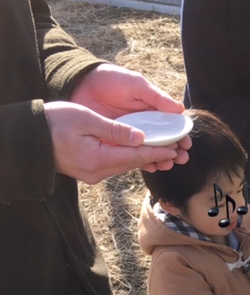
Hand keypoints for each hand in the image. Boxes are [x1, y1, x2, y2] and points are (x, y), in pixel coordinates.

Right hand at [44, 101, 188, 183]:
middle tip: (177, 151)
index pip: (135, 157)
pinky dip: (128, 158)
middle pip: (133, 164)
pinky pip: (114, 165)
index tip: (175, 148)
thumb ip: (114, 130)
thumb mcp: (84, 119)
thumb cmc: (52, 122)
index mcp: (97, 159)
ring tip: (164, 153)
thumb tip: (141, 137)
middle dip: (155, 157)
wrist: (26, 138)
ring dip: (143, 158)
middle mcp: (97, 172)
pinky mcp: (89, 172)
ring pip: (125, 165)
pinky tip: (139, 152)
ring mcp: (93, 175)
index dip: (157, 152)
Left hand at [69, 63, 191, 169]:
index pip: (172, 126)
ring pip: (151, 151)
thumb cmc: (110, 79)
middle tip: (181, 159)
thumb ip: (156, 97)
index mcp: (153, 110)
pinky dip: (143, 162)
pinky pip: (133, 156)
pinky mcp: (118, 143)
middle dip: (175, 151)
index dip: (181, 136)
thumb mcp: (135, 85)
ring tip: (167, 165)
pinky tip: (151, 167)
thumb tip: (180, 109)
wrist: (80, 85)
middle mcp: (145, 124)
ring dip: (161, 159)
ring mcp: (132, 135)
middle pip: (165, 141)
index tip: (186, 145)